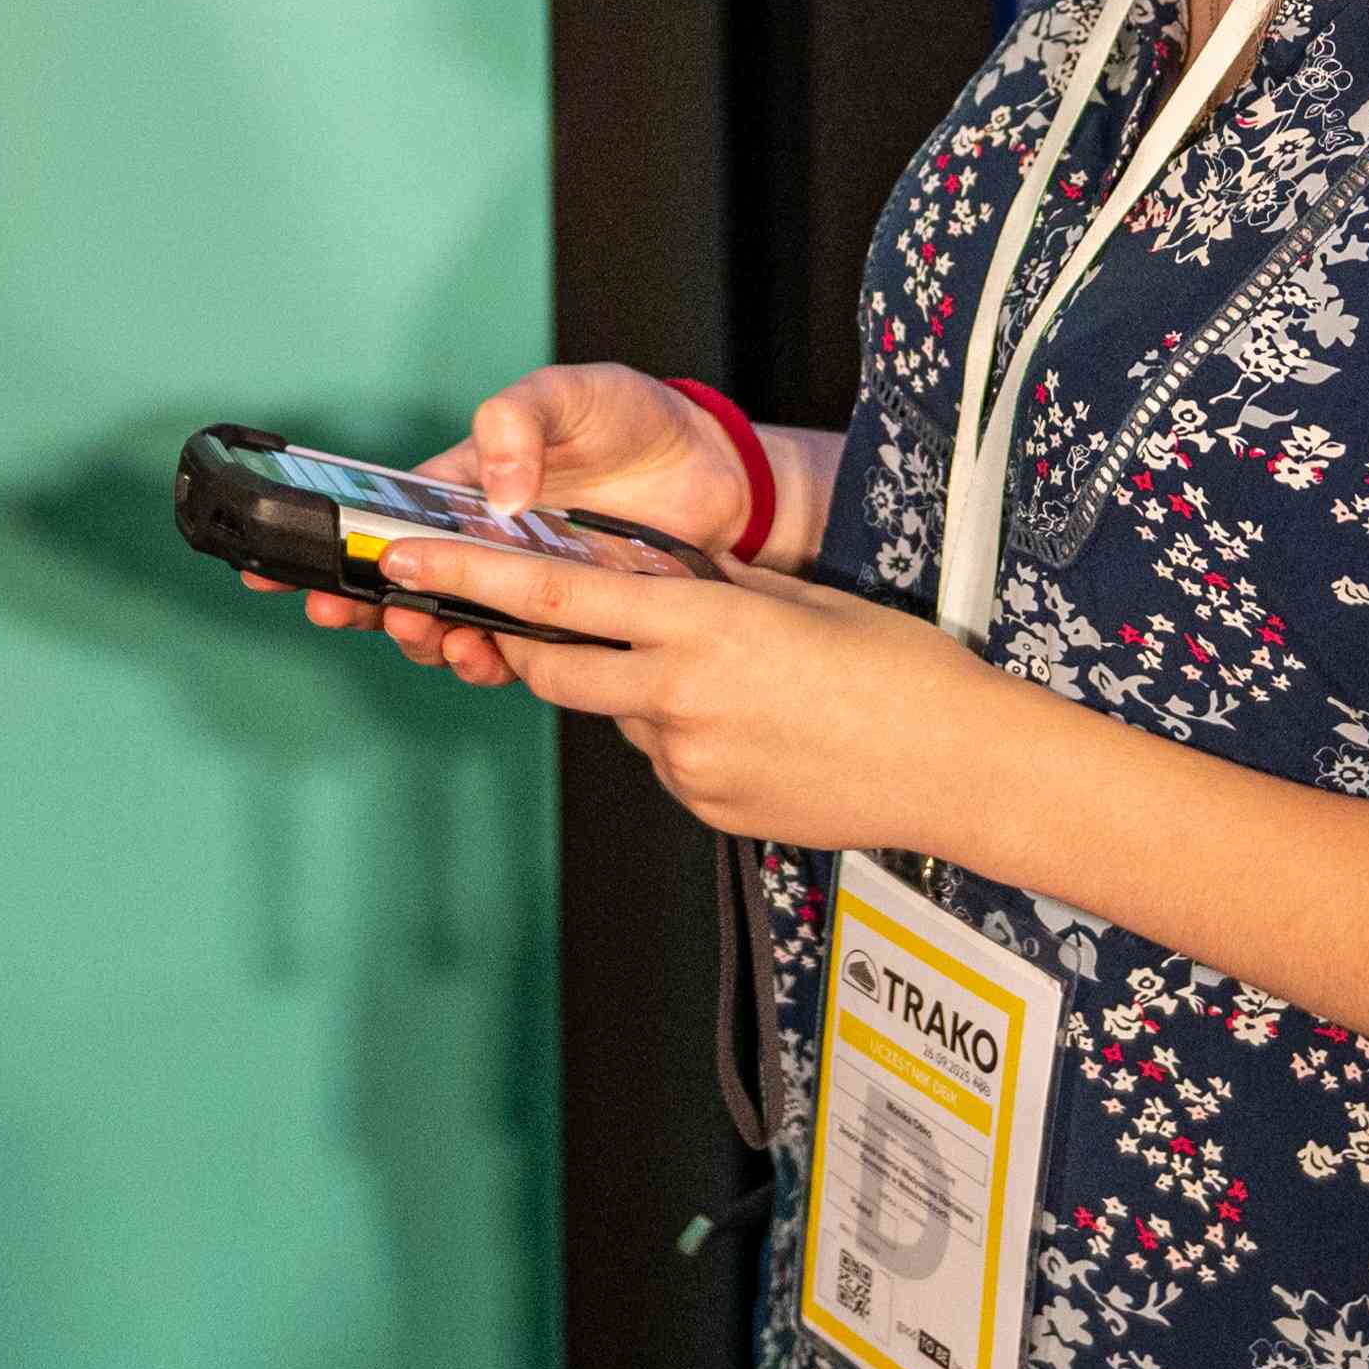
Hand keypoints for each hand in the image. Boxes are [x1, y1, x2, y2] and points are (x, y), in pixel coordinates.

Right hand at [264, 362, 768, 684]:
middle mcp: (480, 542)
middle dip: (358, 605)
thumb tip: (497, 489)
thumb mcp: (566, 393)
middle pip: (398, 584)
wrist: (711, 471)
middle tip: (343, 612)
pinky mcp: (562, 619)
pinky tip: (486, 655)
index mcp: (462, 484)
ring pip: (447, 625)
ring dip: (423, 637)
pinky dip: (489, 661)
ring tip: (426, 632)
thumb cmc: (630, 417)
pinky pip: (512, 652)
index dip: (327, 544)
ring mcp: (518, 585)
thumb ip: (518, 422)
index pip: (378, 516)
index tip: (279, 566)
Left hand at [368, 533, 1039, 856]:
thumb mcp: (799, 598)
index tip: (408, 559)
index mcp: (701, 628)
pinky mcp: (707, 809)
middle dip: (516, 639)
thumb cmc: (900, 668)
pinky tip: (755, 727)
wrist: (959, 766)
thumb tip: (656, 579)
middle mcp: (678, 700)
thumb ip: (713, 591)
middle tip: (494, 613)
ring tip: (732, 678)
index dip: (470, 576)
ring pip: (619, 715)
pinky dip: (682, 733)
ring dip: (635, 687)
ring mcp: (688, 764)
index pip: (555, 598)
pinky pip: (666, 758)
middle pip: (555, 667)